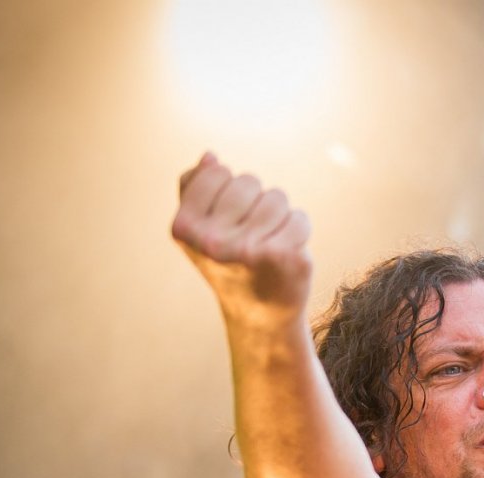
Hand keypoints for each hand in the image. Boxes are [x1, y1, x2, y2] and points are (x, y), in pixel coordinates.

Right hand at [170, 152, 313, 331]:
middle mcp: (212, 240)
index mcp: (183, 227)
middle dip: (254, 202)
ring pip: (276, 197)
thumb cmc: (228, 263)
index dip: (227, 189)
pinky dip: (297, 232)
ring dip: (277, 217)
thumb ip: (195, 188)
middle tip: (248, 238)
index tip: (226, 220)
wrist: (258, 315)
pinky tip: (285, 255)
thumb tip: (210, 156)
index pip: (217, 171)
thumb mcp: (199, 227)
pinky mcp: (283, 256)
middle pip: (248, 181)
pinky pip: (299, 217)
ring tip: (267, 245)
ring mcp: (248, 249)